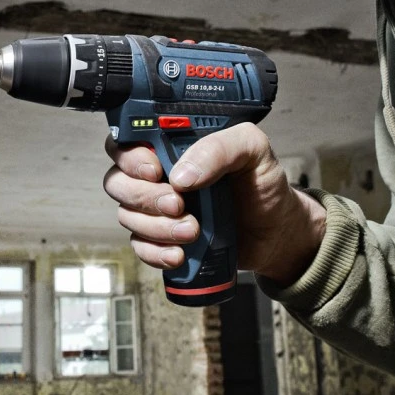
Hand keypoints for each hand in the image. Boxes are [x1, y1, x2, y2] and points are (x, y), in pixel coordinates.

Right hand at [103, 123, 325, 285]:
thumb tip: (181, 175)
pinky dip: (155, 252)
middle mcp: (156, 174)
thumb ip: (220, 148)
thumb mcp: (253, 151)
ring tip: (193, 231)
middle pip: (117, 181)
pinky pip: (139, 246)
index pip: (126, 141)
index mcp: (171, 144)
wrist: (276, 232)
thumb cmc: (262, 184)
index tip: (154, 170)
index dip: (129, 156)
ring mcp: (156, 208)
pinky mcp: (161, 238)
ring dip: (156, 227)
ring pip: (127, 215)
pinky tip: (179, 254)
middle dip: (145, 197)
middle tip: (180, 205)